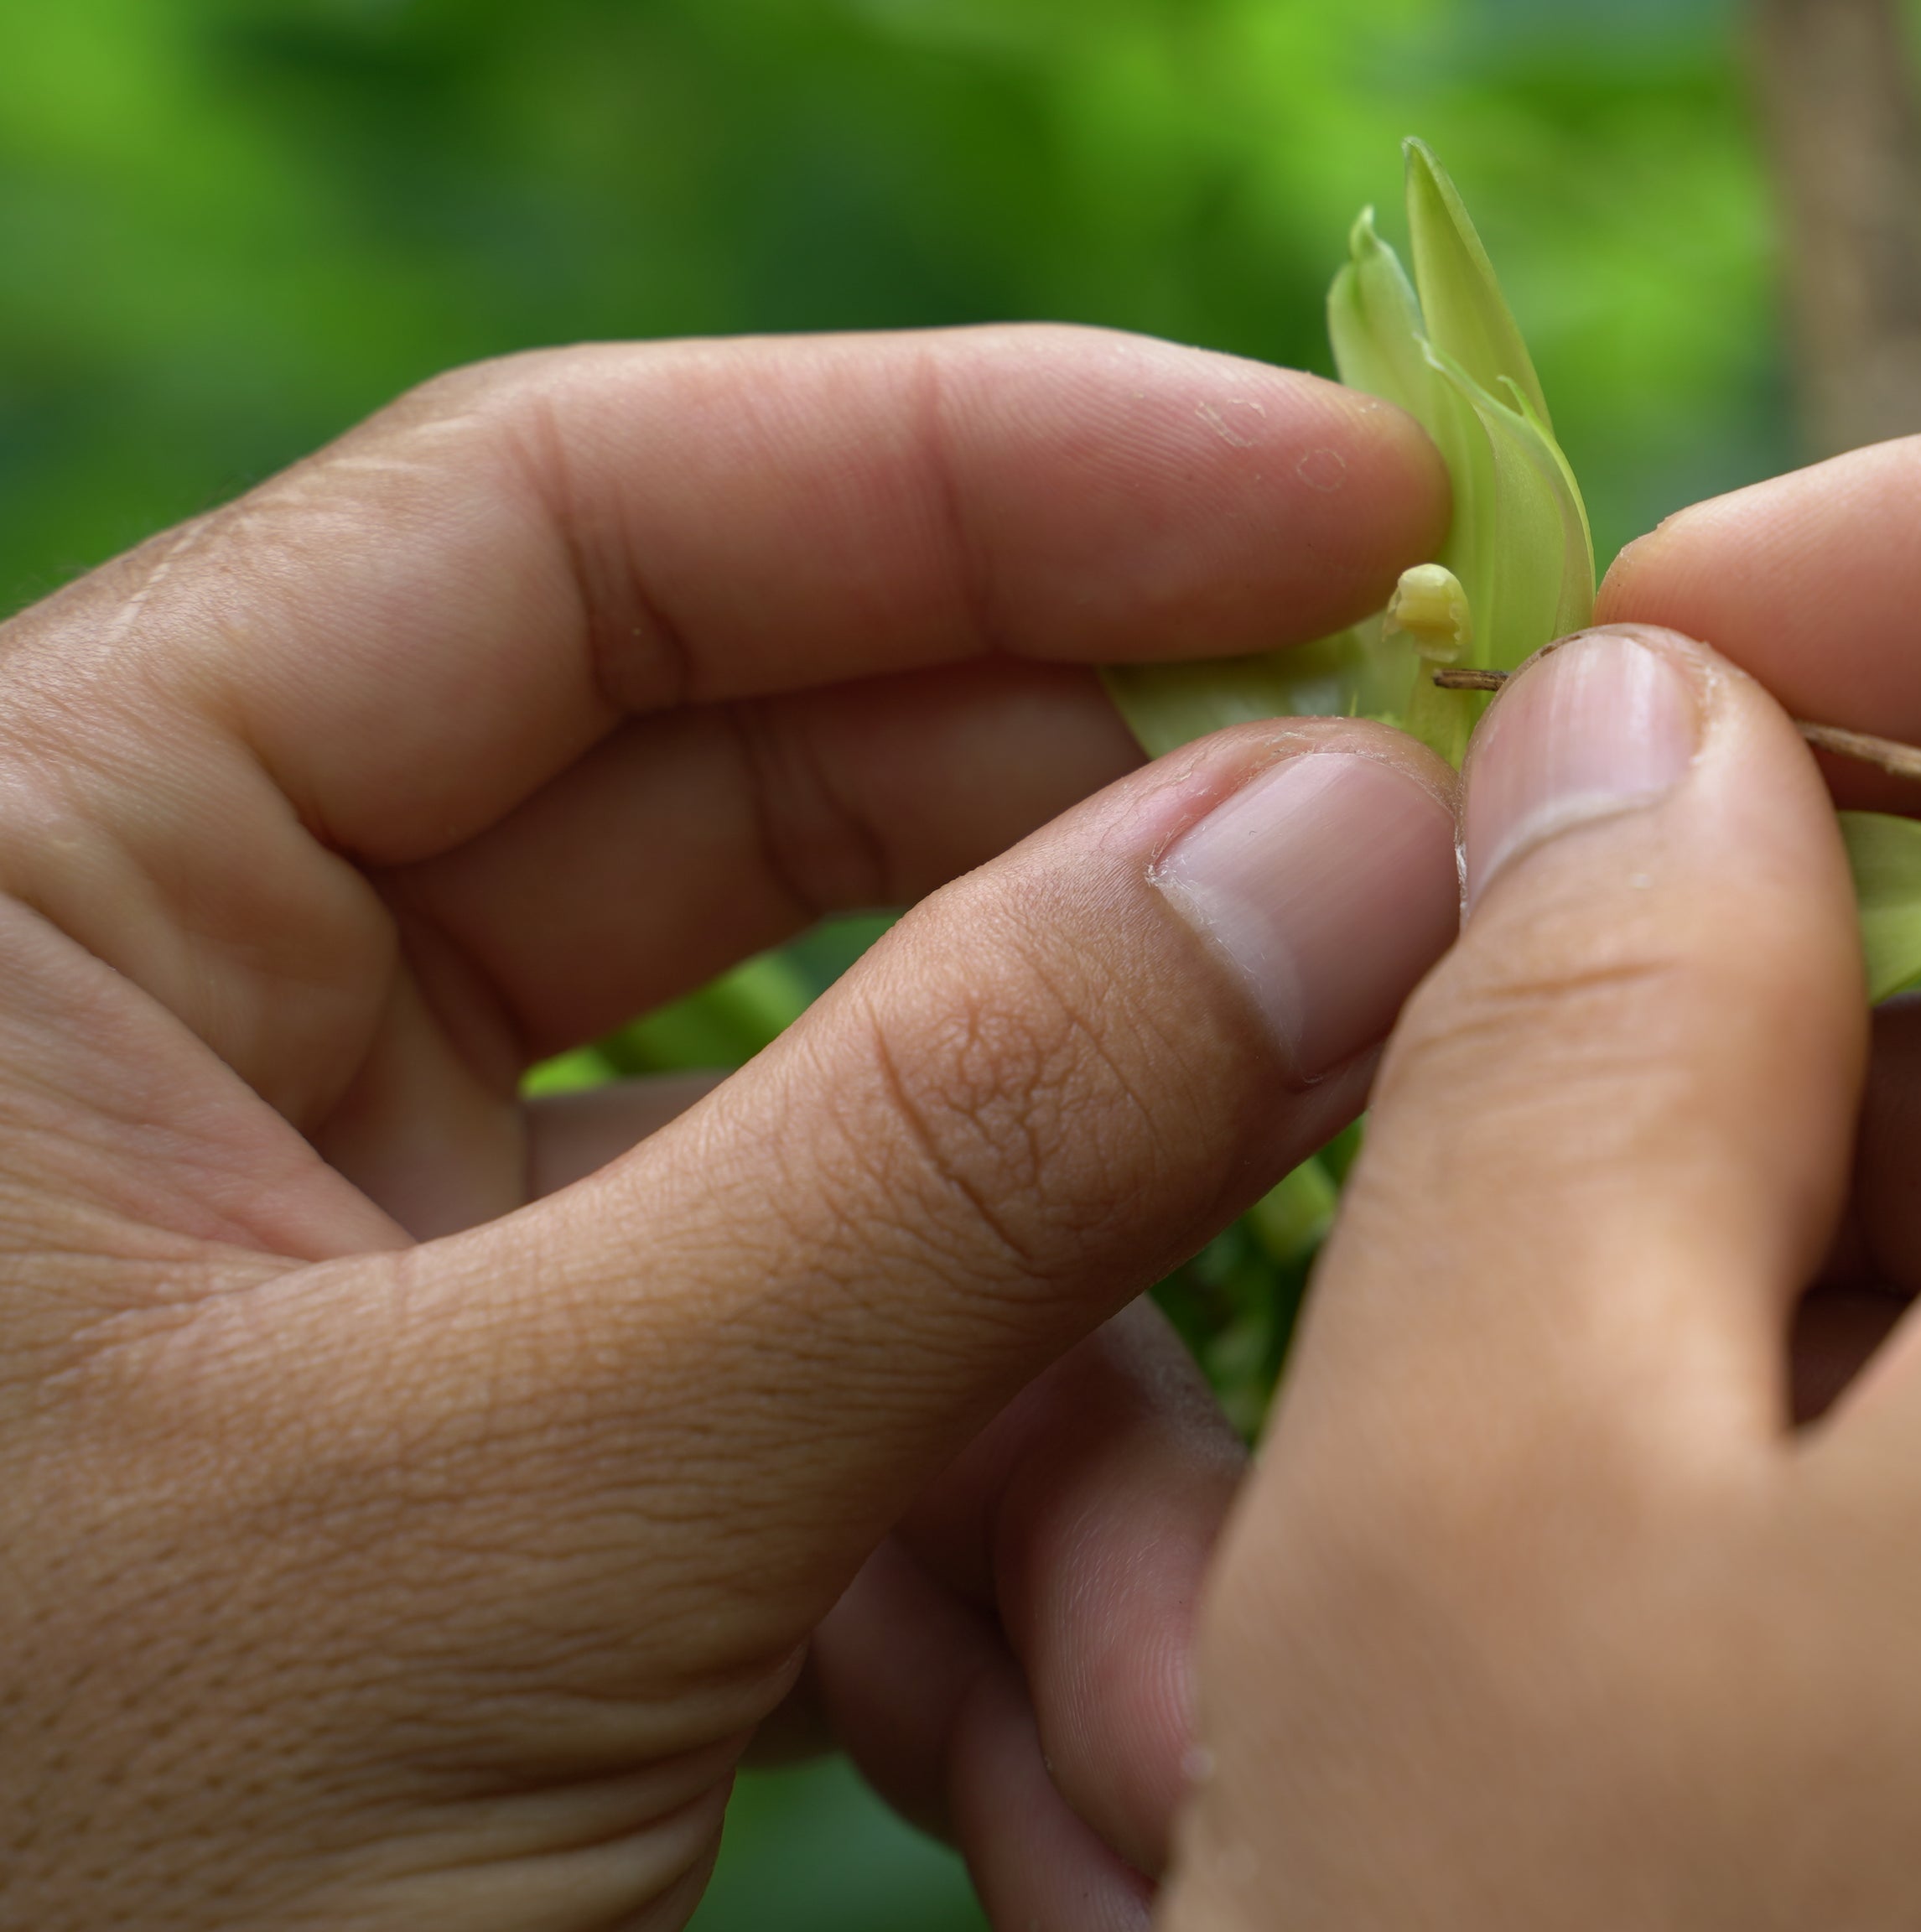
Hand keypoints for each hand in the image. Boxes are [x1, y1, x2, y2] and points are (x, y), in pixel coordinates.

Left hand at [0, 329, 1464, 1929]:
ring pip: (863, 1177)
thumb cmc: (38, 1908)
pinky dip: (997, 1588)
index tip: (1360, 496)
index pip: (575, 525)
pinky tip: (1104, 1796)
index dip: (990, 471)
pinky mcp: (520, 1477)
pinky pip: (834, 1418)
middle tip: (1441, 971)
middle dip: (1122, 967)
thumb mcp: (505, 1530)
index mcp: (49, 887)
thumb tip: (1358, 830)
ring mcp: (382, 1263)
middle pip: (783, 827)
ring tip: (1197, 1706)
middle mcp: (213, 1027)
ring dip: (1092, 1426)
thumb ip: (950, 1152)